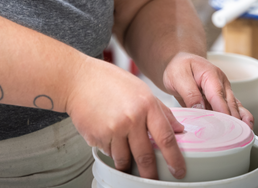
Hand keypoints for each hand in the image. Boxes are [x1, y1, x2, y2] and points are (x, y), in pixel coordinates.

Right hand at [65, 57, 185, 179]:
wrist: (78, 79)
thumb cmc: (109, 81)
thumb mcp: (141, 89)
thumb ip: (161, 110)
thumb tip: (178, 129)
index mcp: (147, 105)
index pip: (166, 138)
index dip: (175, 159)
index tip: (179, 171)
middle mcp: (132, 118)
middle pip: (146, 157)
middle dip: (151, 173)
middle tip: (153, 179)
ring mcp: (113, 129)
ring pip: (125, 159)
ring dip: (127, 161)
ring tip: (124, 150)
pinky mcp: (98, 136)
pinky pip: (109, 153)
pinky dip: (111, 150)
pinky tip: (107, 134)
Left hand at [162, 52, 253, 128]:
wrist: (180, 62)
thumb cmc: (179, 67)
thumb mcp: (178, 77)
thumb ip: (189, 93)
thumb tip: (199, 109)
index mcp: (211, 75)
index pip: (218, 96)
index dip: (222, 112)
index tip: (226, 126)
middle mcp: (221, 82)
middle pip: (229, 103)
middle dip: (233, 120)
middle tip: (233, 137)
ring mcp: (224, 90)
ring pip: (235, 106)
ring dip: (241, 119)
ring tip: (247, 133)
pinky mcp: (222, 97)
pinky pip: (232, 108)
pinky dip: (239, 117)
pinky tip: (245, 127)